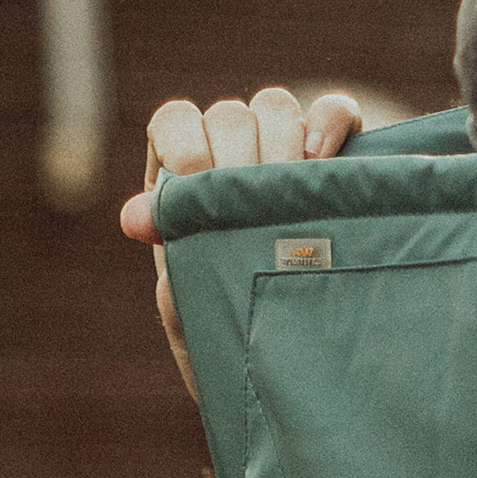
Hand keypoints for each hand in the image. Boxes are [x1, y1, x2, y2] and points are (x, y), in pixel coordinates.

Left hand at [121, 85, 363, 400]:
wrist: (307, 371)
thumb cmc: (241, 348)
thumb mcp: (199, 326)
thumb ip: (167, 279)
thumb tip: (138, 219)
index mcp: (188, 190)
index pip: (173, 122)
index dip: (182, 140)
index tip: (197, 179)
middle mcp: (234, 161)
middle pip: (228, 114)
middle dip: (238, 155)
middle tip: (252, 207)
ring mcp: (287, 154)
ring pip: (276, 106)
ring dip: (281, 142)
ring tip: (288, 195)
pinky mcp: (338, 157)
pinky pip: (335, 112)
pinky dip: (331, 122)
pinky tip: (324, 159)